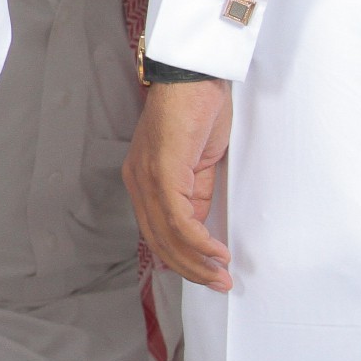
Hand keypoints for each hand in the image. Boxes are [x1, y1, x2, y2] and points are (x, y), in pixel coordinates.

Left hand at [124, 77, 234, 289]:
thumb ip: (195, 195)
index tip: (207, 274)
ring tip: (222, 274)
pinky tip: (218, 251)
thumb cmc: (196, 112)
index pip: (156, 232)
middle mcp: (138, 181)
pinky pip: (178, 218)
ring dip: (197, 261)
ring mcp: (147, 176)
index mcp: (142, 180)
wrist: (193, 77)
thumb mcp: (197, 165)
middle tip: (220, 283)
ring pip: (167, 235)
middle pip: (159, 241)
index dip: (181, 259)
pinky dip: (198, 241)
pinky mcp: (163, 171)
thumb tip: (202, 229)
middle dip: (191, 269)